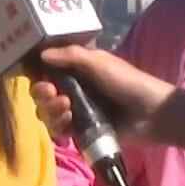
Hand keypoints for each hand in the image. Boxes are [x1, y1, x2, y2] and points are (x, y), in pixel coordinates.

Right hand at [35, 44, 175, 136]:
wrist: (150, 113)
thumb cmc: (126, 81)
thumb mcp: (98, 62)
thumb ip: (70, 55)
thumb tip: (41, 54)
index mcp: (77, 69)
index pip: (47, 70)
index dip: (37, 73)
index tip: (35, 74)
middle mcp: (74, 89)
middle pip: (43, 94)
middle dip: (42, 94)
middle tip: (52, 93)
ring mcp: (77, 111)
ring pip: (48, 113)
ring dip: (50, 110)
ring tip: (66, 108)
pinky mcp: (81, 131)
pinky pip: (59, 131)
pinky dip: (59, 127)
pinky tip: (69, 123)